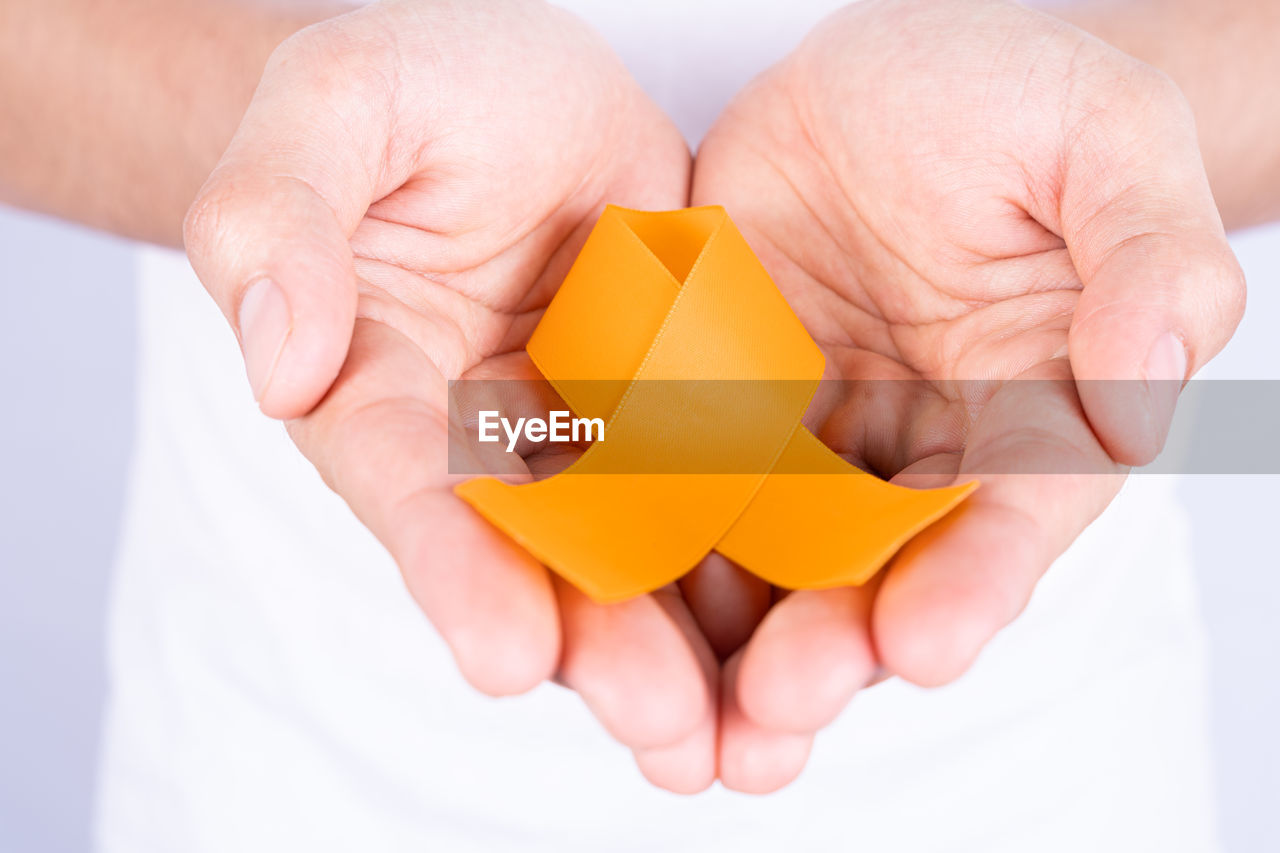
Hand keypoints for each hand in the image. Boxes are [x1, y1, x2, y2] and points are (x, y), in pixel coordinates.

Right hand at [184, 0, 717, 792]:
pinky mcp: (677, 405)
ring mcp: (586, 429)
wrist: (518, 77)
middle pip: (536, 558)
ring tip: (743, 738)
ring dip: (684, 644)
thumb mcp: (338, 106)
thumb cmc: (414, 87)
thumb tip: (279, 364)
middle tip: (664, 730)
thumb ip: (280, 220)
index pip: (411, 489)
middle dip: (596, 646)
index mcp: (384, 383)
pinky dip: (757, 558)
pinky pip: (718, 485)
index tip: (511, 658)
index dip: (457, 573)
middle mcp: (485, 436)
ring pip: (634, 549)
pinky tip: (815, 624)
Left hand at [690, 0, 1243, 788]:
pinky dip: (638, 542)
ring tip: (682, 727)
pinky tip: (599, 598)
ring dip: (724, 644)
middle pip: (873, 573)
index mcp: (1027, 418)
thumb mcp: (1105, 144)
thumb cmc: (1014, 98)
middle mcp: (910, 453)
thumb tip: (1145, 387)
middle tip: (778, 709)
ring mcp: (801, 435)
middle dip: (829, 647)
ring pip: (763, 557)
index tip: (925, 642)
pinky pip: (668, 479)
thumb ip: (1146, 261)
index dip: (973, 584)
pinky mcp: (707, 400)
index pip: (1009, 521)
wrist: (882, 73)